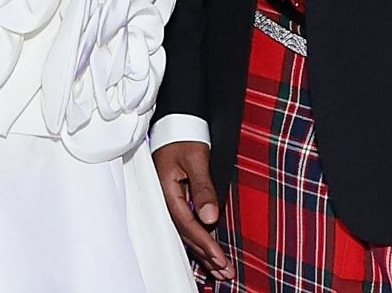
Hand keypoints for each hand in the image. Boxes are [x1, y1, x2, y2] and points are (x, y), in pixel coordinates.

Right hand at [153, 141, 232, 280]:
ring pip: (186, 231)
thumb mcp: (196, 158)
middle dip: (206, 254)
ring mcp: (170, 198)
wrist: (176, 120)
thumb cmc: (184, 135)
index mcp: (167, 190)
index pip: (187, 224)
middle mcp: (166, 198)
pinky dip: (198, 238)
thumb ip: (203, 188)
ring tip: (219, 269)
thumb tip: (210, 218)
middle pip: (186, 233)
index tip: (220, 259)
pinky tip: (207, 250)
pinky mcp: (176, 197)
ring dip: (203, 250)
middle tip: (224, 272)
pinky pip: (186, 222)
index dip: (204, 243)